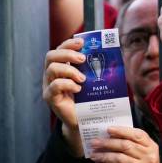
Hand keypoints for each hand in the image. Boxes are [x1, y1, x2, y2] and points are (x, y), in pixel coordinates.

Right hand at [43, 38, 86, 154]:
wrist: (85, 120)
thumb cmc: (90, 97)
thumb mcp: (93, 79)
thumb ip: (95, 66)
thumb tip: (113, 50)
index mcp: (62, 66)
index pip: (59, 49)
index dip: (68, 43)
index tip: (82, 42)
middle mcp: (52, 75)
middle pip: (51, 56)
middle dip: (67, 54)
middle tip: (83, 59)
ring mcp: (48, 86)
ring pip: (52, 69)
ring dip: (70, 70)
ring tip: (83, 78)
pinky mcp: (50, 98)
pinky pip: (54, 86)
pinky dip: (68, 84)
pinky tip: (78, 89)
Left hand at [90, 127, 161, 162]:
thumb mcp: (145, 154)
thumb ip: (133, 144)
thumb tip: (110, 136)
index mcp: (152, 147)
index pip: (138, 135)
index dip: (122, 131)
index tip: (108, 129)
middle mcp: (148, 157)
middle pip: (126, 146)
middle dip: (108, 143)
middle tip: (95, 142)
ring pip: (119, 158)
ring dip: (104, 156)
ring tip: (94, 155)